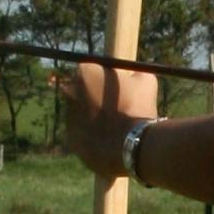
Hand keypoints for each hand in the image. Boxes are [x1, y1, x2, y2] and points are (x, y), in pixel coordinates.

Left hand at [52, 57, 158, 181]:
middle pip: (82, 90)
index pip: (92, 69)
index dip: (106, 78)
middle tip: (115, 104)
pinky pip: (82, 133)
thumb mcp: (145, 81)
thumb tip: (133, 74)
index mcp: (84, 72)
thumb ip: (134, 73)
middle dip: (95, 95)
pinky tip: (110, 139)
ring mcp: (68, 116)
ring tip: (116, 125)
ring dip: (93, 116)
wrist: (132, 144)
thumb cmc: (137, 108)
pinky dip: (92, 135)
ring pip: (81, 113)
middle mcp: (69, 91)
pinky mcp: (70, 138)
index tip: (119, 86)